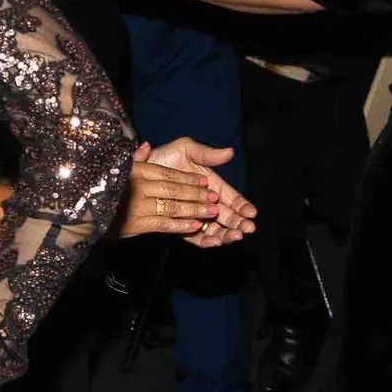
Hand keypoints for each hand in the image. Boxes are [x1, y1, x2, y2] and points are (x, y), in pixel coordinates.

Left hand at [118, 139, 256, 244]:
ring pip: (214, 228)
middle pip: (225, 216)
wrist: (139, 170)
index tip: (251, 212)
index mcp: (209, 185)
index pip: (229, 197)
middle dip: (238, 222)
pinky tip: (214, 240)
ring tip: (234, 236)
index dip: (241, 205)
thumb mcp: (186, 150)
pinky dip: (205, 240)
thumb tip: (229, 152)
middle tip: (248, 228)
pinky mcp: (179, 226)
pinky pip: (195, 237)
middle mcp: (203, 202)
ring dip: (226, 233)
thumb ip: (207, 154)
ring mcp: (192, 214)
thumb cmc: (163, 157)